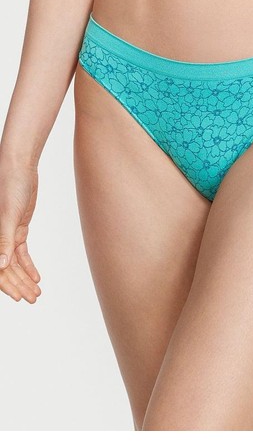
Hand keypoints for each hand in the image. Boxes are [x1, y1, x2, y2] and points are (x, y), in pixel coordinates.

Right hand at [0, 161, 41, 302]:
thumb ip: (3, 241)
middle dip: (19, 285)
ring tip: (36, 292)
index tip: (19, 298)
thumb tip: (1, 266)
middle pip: (6, 269)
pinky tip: (36, 277)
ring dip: (25, 278)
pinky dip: (28, 265)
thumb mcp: (8, 214)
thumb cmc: (9, 185)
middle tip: (33, 299)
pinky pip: (21, 251)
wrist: (19, 167)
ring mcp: (6, 233)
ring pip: (14, 262)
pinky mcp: (17, 228)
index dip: (7, 285)